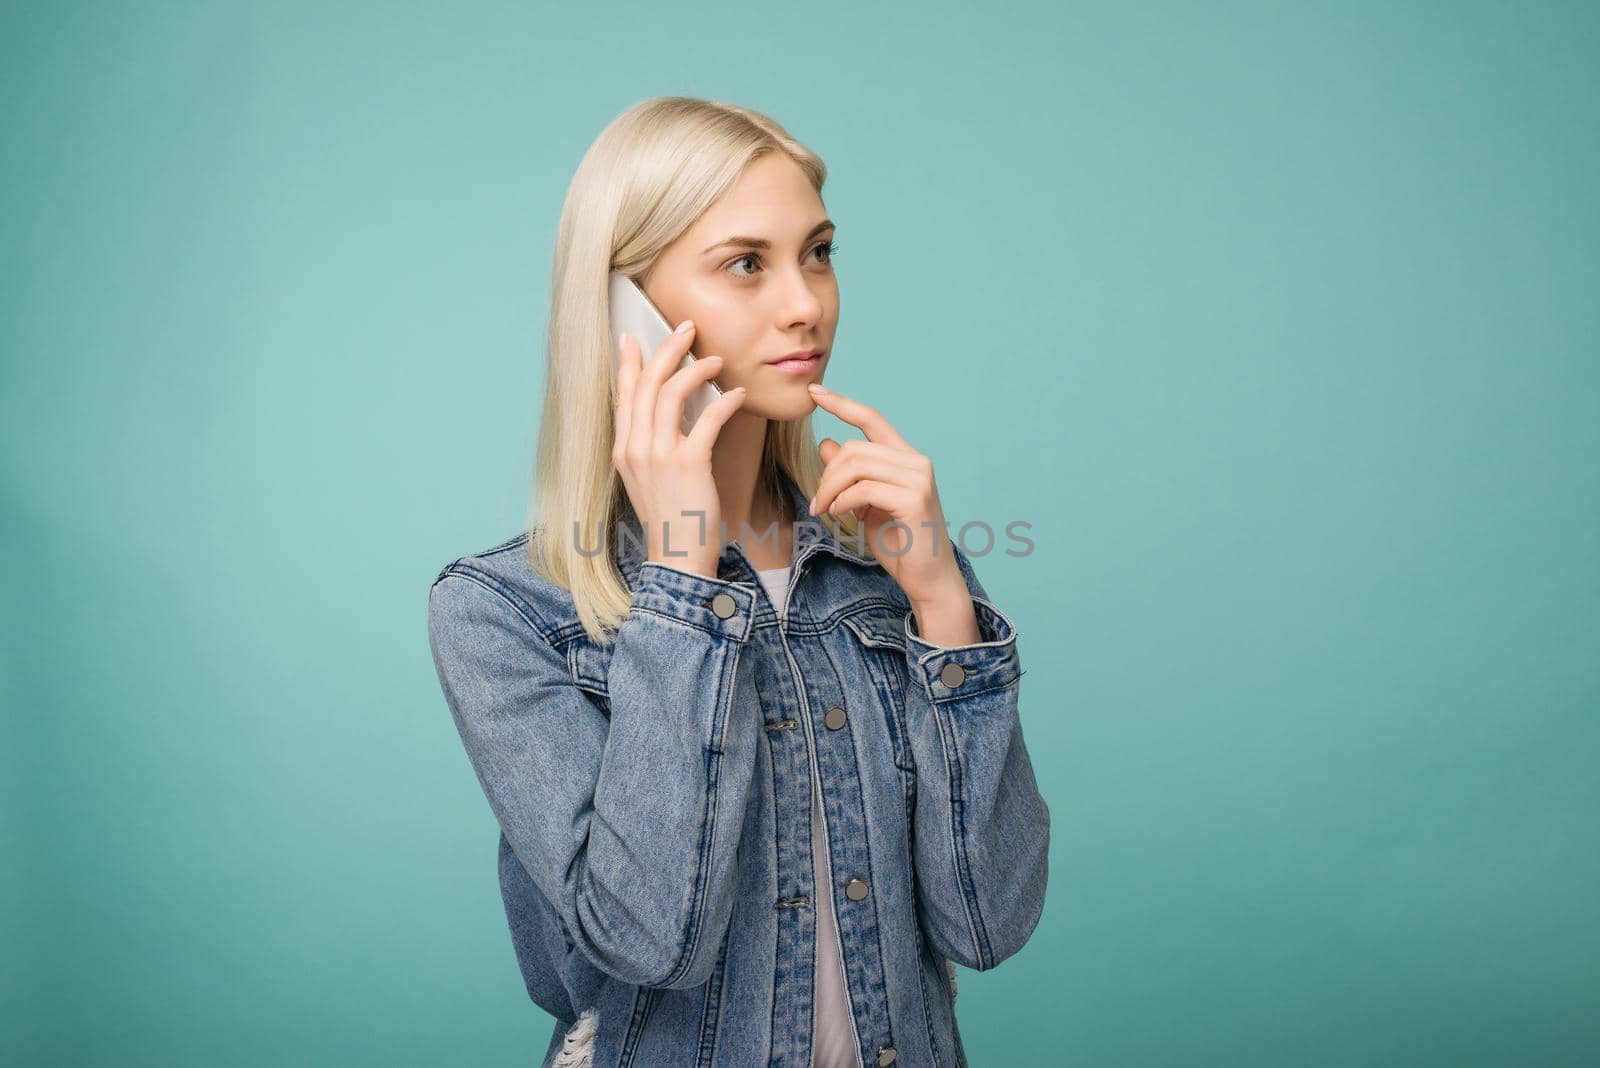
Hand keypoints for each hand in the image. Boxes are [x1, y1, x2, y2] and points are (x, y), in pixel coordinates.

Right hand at [613, 320, 748, 576]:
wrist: (677, 558)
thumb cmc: (671, 519)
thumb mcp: (647, 479)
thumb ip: (650, 446)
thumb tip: (665, 414)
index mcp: (623, 448)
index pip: (623, 394)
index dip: (628, 362)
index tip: (633, 337)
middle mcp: (635, 447)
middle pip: (647, 382)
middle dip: (668, 349)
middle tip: (687, 328)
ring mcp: (659, 455)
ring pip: (672, 392)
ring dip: (698, 368)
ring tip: (718, 360)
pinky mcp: (688, 464)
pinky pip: (707, 418)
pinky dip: (725, 400)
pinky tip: (739, 395)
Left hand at [804, 383, 967, 607]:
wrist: (927, 578)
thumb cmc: (898, 542)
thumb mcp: (866, 503)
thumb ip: (850, 474)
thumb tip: (827, 442)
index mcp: (906, 458)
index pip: (872, 418)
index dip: (842, 403)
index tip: (814, 392)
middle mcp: (916, 461)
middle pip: (855, 447)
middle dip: (827, 474)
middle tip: (817, 503)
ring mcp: (918, 478)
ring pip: (856, 465)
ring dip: (830, 488)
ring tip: (825, 510)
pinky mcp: (914, 499)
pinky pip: (864, 489)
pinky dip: (843, 501)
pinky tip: (838, 514)